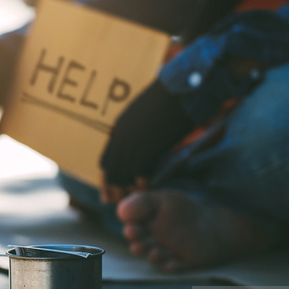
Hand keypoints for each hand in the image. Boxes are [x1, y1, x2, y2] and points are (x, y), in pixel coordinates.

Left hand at [100, 80, 192, 201]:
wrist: (182, 89)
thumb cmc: (169, 98)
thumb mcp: (144, 113)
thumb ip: (136, 129)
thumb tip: (138, 140)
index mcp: (119, 128)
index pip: (105, 160)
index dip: (107, 176)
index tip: (108, 189)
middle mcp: (122, 136)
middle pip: (112, 171)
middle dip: (114, 187)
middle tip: (116, 200)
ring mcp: (135, 142)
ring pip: (124, 174)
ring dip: (128, 188)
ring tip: (134, 197)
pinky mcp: (149, 147)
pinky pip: (141, 172)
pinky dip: (143, 183)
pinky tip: (148, 189)